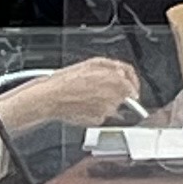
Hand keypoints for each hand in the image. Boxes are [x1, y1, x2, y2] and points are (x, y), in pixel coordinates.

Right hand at [7, 56, 144, 129]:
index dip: (132, 85)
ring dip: (104, 102)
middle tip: (99, 92)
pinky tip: (83, 106)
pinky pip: (102, 115)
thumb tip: (122, 72)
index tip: (131, 90)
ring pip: (113, 106)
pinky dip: (95, 111)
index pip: (132, 83)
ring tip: (86, 97)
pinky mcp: (98, 120)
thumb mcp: (92, 64)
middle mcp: (115, 96)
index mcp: (116, 80)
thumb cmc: (67, 80)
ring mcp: (107, 109)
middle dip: (116, 93)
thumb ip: (113, 67)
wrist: (50, 98)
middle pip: (123, 95)